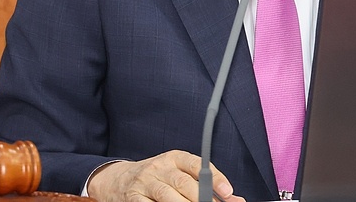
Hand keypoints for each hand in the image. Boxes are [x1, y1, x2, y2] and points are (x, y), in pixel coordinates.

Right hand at [87, 150, 245, 201]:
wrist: (119, 179)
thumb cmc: (158, 177)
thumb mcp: (180, 173)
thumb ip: (206, 184)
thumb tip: (235, 199)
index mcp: (175, 158)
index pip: (198, 165)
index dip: (215, 178)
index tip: (228, 192)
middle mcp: (160, 167)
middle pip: (184, 183)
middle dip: (203, 199)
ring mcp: (145, 182)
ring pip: (168, 196)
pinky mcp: (134, 197)